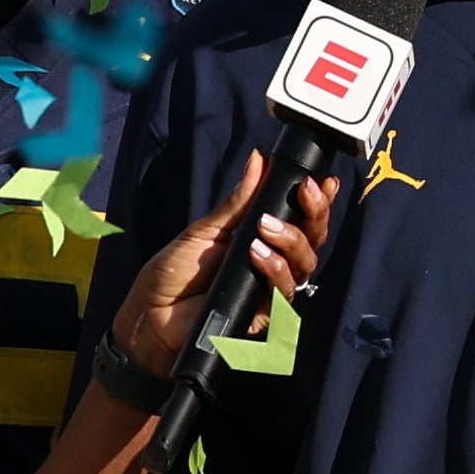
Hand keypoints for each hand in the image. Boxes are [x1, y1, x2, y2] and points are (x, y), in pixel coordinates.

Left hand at [113, 153, 335, 380]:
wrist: (152, 312)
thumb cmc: (175, 272)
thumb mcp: (206, 229)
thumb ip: (238, 200)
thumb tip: (259, 159)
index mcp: (263, 238)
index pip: (302, 218)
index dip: (318, 201)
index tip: (322, 181)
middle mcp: (274, 262)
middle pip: (313, 239)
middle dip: (315, 213)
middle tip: (304, 193)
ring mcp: (271, 288)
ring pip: (305, 264)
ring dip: (292, 240)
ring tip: (266, 226)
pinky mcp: (266, 314)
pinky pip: (285, 291)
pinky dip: (276, 269)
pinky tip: (258, 255)